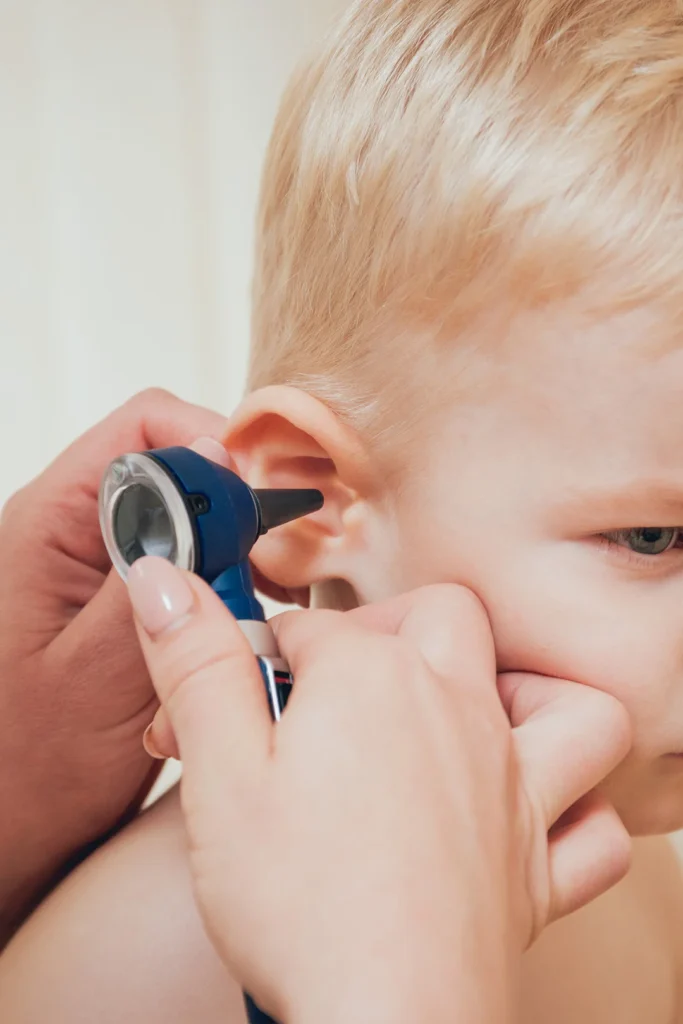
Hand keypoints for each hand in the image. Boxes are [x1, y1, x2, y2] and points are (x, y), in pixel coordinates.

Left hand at [0, 389, 226, 939]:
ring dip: (231, 554)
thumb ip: (156, 574)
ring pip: (188, 516)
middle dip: (232, 510)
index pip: (145, 430)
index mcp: (49, 525)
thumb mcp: (100, 672)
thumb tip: (212, 477)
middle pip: (173, 466)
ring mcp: (96, 565)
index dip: (211, 452)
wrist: (9, 830)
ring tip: (256, 605)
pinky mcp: (118, 599)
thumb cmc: (26, 771)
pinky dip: (220, 589)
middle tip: (268, 570)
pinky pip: (184, 563)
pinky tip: (232, 631)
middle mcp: (72, 532)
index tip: (257, 509)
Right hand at [129, 561, 631, 1023]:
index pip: (305, 627)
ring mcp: (510, 787)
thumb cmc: (298, 905)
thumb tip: (164, 582)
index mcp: (374, 680)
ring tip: (461, 714)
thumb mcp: (218, 773)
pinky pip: (593, 825)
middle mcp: (456, 714)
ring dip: (522, 694)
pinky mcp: (536, 867)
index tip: (222, 698)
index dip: (250, 659)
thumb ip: (197, 665)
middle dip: (385, 629)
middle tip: (333, 683)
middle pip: (440, 616)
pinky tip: (528, 812)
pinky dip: (574, 809)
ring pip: (560, 703)